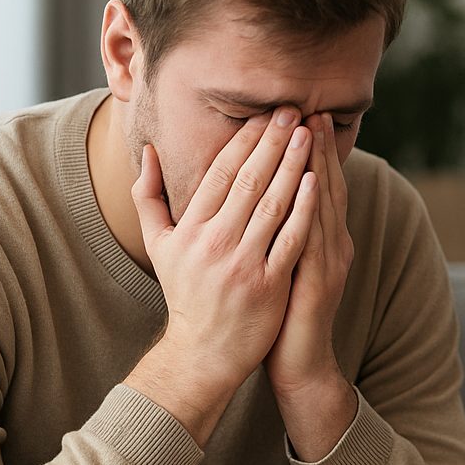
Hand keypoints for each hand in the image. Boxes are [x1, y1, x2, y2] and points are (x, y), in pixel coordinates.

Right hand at [129, 107, 314, 403]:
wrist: (203, 352)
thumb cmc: (185, 293)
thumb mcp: (158, 244)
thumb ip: (149, 195)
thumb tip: (148, 150)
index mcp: (191, 228)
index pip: (220, 173)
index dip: (244, 140)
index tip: (264, 115)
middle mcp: (214, 242)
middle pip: (248, 181)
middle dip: (272, 142)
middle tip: (293, 111)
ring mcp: (242, 263)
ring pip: (272, 204)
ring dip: (292, 166)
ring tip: (308, 136)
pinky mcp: (268, 284)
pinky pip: (290, 239)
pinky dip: (303, 210)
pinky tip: (316, 182)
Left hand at [266, 113, 357, 458]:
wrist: (298, 365)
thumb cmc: (278, 316)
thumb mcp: (275, 266)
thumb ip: (271, 232)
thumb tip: (252, 200)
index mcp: (318, 239)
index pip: (314, 186)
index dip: (310, 152)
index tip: (300, 116)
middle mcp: (330, 245)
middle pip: (324, 187)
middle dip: (317, 148)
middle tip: (310, 109)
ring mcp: (329, 262)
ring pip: (324, 205)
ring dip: (319, 166)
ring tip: (312, 132)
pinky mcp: (320, 281)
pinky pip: (318, 236)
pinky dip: (315, 206)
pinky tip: (311, 182)